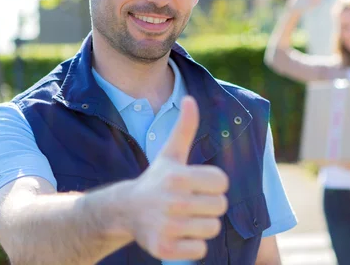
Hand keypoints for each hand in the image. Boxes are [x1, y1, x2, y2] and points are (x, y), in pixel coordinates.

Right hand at [124, 96, 228, 259]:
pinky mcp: (164, 249)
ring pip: (212, 228)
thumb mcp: (171, 153)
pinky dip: (192, 245)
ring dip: (202, 225)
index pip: (222, 182)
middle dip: (209, 205)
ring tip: (184, 217)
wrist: (127, 210)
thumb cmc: (157, 179)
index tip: (196, 184)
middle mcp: (173, 201)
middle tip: (190, 202)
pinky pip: (200, 250)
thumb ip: (184, 127)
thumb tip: (190, 98)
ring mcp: (168, 226)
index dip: (213, 183)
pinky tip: (178, 233)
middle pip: (220, 206)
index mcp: (179, 176)